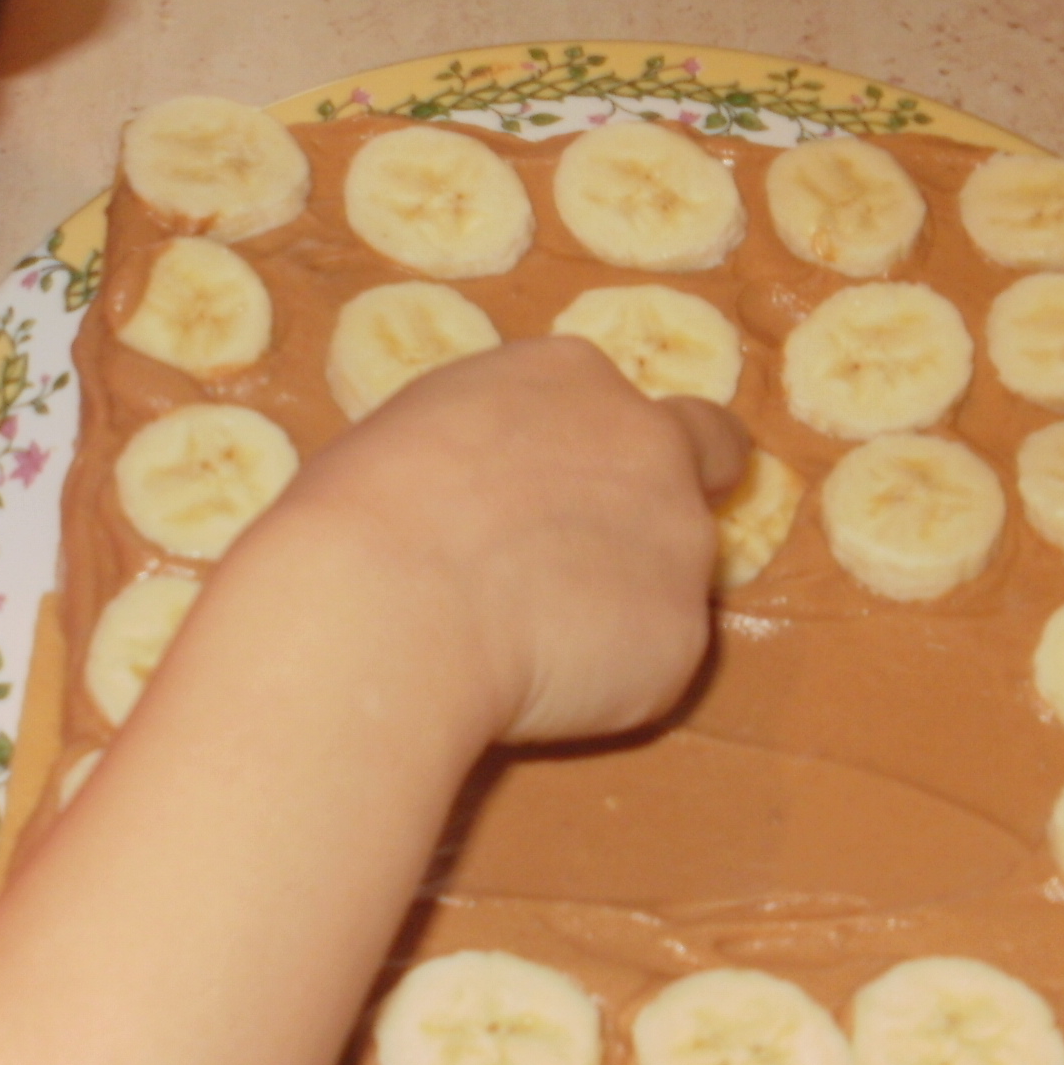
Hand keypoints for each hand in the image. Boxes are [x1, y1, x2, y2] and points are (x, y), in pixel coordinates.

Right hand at [252, 336, 747, 746]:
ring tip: (527, 643)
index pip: (631, 402)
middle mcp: (649, 444)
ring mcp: (679, 542)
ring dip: (623, 604)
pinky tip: (531, 687)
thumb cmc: (362, 511)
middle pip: (701, 465)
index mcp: (570, 377)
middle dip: (657, 510)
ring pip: (672, 577)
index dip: (609, 451)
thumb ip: (495, 451)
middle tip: (583, 568)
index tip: (572, 491)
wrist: (382, 606)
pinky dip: (605, 682)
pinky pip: (650, 664)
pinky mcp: (682, 640)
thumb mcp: (418, 433)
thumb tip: (497, 497)